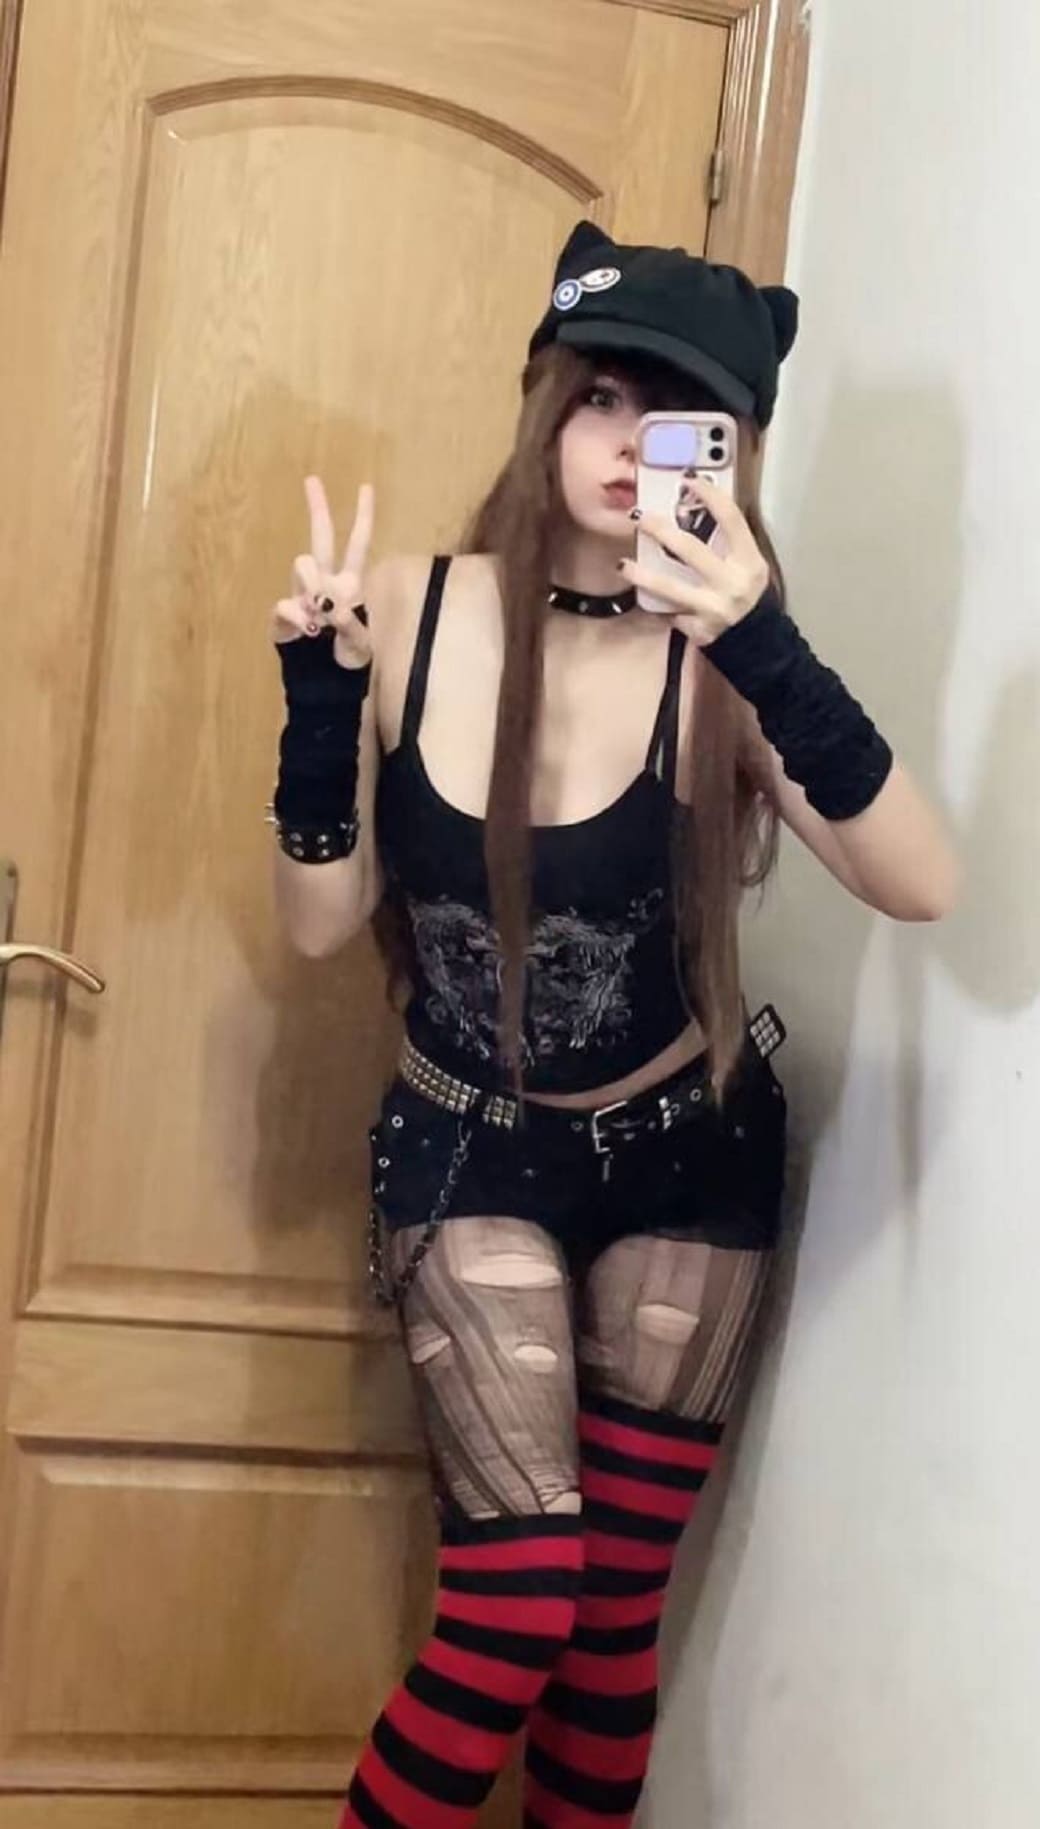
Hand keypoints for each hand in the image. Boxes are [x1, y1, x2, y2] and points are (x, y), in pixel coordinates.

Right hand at [271, 475, 374, 669]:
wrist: (323, 681)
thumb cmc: (348, 658)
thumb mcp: (361, 646)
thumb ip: (353, 625)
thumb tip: (331, 608)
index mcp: (349, 584)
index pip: (358, 545)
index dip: (363, 517)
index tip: (366, 487)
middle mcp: (325, 582)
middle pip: (321, 538)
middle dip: (318, 509)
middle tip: (312, 479)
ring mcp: (302, 595)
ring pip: (302, 565)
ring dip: (312, 582)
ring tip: (322, 611)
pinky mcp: (283, 613)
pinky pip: (285, 603)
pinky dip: (298, 616)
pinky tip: (309, 631)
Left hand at [619, 476, 770, 645]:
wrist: (758, 642)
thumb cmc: (749, 595)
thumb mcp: (749, 566)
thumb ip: (728, 543)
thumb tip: (692, 509)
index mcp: (749, 561)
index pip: (730, 519)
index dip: (710, 496)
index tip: (688, 480)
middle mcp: (731, 583)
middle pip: (690, 549)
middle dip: (660, 530)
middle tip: (638, 516)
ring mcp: (712, 608)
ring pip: (669, 587)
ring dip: (642, 575)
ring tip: (622, 565)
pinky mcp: (698, 629)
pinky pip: (670, 613)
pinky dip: (657, 605)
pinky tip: (644, 598)